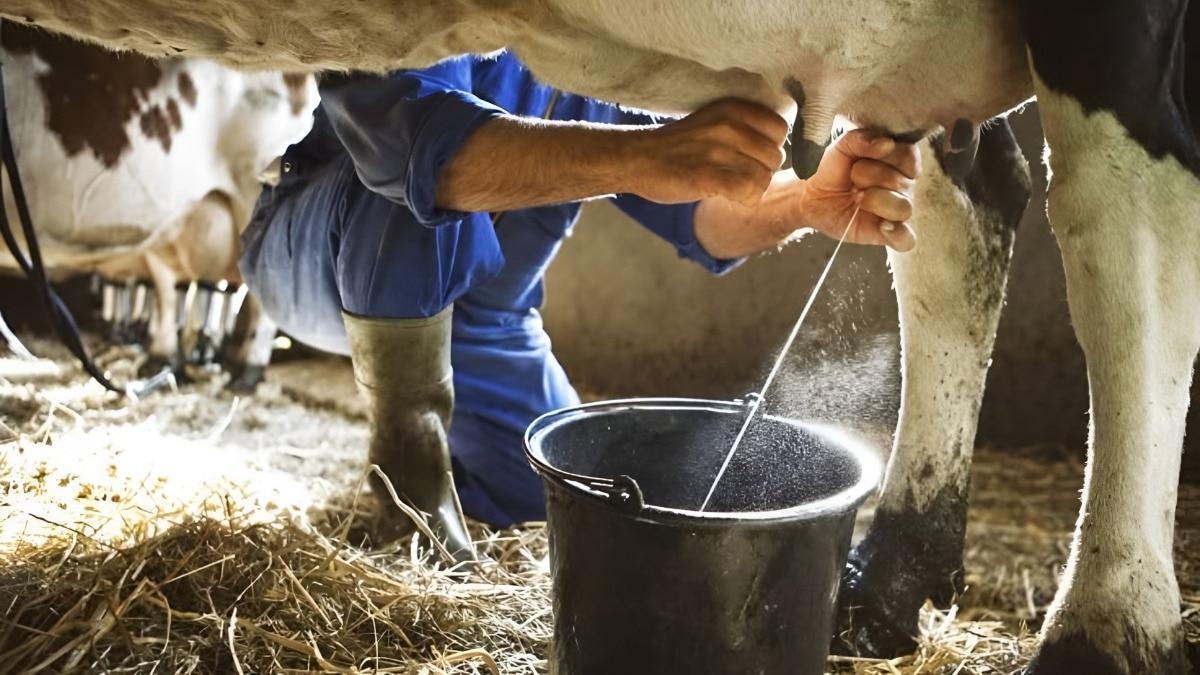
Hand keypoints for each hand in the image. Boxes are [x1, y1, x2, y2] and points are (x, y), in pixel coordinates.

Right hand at [623, 98, 788, 205]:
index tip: (753, 157)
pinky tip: (729, 197)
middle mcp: (728, 126)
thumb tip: (778, 148)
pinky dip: (745, 200)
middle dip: (762, 171)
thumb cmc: (676, 145)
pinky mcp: (707, 176)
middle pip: (775, 156)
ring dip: (753, 189)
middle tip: (740, 176)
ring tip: (733, 187)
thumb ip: (743, 128)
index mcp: (732, 109)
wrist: (636, 158)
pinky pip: (749, 192)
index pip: (779, 129)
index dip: (770, 147)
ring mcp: (718, 151)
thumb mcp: (712, 121)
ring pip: (764, 177)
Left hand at [800, 130, 920, 250]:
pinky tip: (882, 226)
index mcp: (898, 161)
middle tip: (853, 178)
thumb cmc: (834, 170)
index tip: (864, 157)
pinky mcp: (887, 233)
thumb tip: (886, 144)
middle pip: (902, 182)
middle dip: (871, 177)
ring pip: (904, 208)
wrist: (813, 196)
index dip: (888, 156)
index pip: (909, 155)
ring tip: (858, 199)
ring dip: (878, 201)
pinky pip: (906, 239)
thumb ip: (861, 139)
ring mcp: (897, 210)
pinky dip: (898, 234)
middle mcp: (903, 186)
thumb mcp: (842, 147)